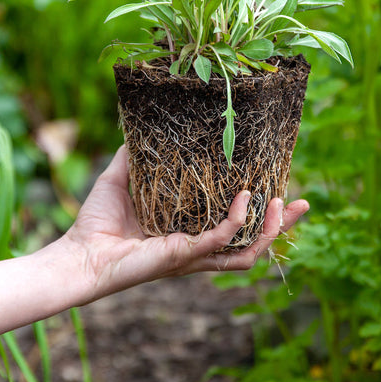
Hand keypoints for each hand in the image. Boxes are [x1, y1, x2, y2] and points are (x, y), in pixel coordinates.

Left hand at [61, 145, 309, 302]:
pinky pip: (221, 240)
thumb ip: (134, 155)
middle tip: (302, 204)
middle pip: (251, 244)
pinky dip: (238, 221)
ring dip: (270, 230)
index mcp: (188, 232)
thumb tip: (142, 126)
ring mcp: (193, 255)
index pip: (235, 226)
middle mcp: (196, 248)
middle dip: (281, 227)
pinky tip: (247, 198)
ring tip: (283, 204)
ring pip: (247, 251)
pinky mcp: (183, 256)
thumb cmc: (96, 221)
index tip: (277, 187)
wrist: (77, 253)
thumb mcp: (121, 177)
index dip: (260, 213)